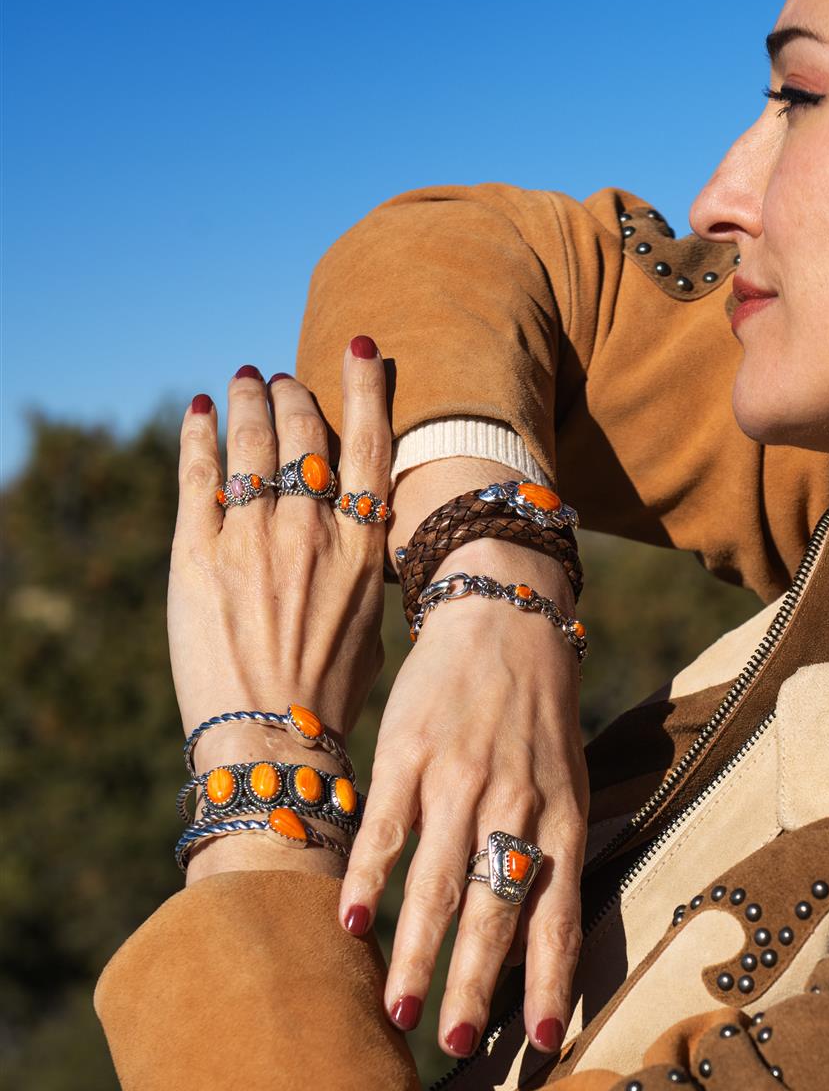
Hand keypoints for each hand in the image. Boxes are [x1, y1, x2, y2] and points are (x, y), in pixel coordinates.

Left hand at [171, 346, 389, 867]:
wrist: (271, 741)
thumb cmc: (330, 698)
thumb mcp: (369, 625)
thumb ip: (360, 567)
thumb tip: (350, 534)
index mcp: (362, 548)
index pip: (370, 445)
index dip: (366, 389)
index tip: (361, 349)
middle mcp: (310, 531)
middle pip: (306, 433)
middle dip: (296, 397)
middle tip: (285, 384)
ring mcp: (251, 538)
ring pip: (253, 443)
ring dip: (251, 402)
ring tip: (247, 382)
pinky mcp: (196, 553)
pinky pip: (197, 475)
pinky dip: (198, 436)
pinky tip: (199, 414)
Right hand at [337, 518, 588, 1063]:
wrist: (504, 614)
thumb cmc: (538, 718)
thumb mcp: (566, 782)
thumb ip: (550, 856)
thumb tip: (536, 951)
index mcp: (561, 818)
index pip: (559, 916)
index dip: (551, 985)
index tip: (544, 1047)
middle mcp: (515, 804)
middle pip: (496, 910)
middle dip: (477, 985)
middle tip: (459, 1045)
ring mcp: (460, 779)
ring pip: (438, 882)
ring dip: (417, 953)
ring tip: (398, 1014)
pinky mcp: (410, 754)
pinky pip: (385, 828)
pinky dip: (367, 878)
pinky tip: (350, 925)